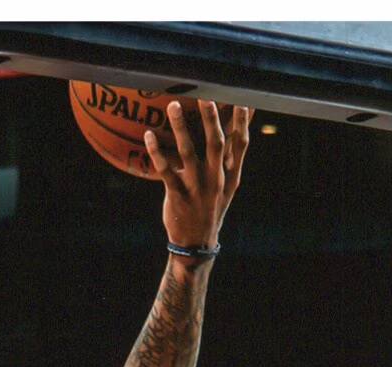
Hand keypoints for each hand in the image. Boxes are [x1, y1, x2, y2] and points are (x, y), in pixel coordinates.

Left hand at [145, 100, 250, 251]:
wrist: (196, 244)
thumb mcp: (228, 186)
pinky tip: (148, 135)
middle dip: (212, 119)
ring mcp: (196, 187)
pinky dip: (156, 152)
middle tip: (206, 95)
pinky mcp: (177, 195)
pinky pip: (165, 171)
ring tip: (173, 105)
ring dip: (180, 128)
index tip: (242, 98)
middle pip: (216, 144)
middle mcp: (215, 179)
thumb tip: (237, 130)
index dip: (242, 121)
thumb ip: (230, 158)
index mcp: (230, 175)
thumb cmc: (211, 208)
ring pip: (188, 153)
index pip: (240, 144)